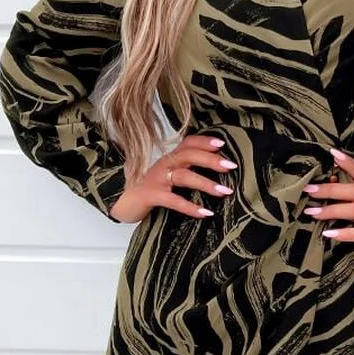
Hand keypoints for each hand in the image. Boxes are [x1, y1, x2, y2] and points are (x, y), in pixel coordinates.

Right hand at [109, 133, 237, 222]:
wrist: (122, 203)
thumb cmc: (150, 190)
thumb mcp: (168, 177)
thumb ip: (186, 171)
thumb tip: (217, 175)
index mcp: (169, 158)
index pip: (188, 143)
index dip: (204, 141)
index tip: (222, 143)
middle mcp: (163, 165)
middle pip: (189, 155)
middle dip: (211, 160)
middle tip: (231, 166)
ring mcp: (156, 179)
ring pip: (183, 176)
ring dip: (206, 183)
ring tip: (224, 192)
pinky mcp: (150, 195)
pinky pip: (173, 200)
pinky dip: (190, 207)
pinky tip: (205, 212)